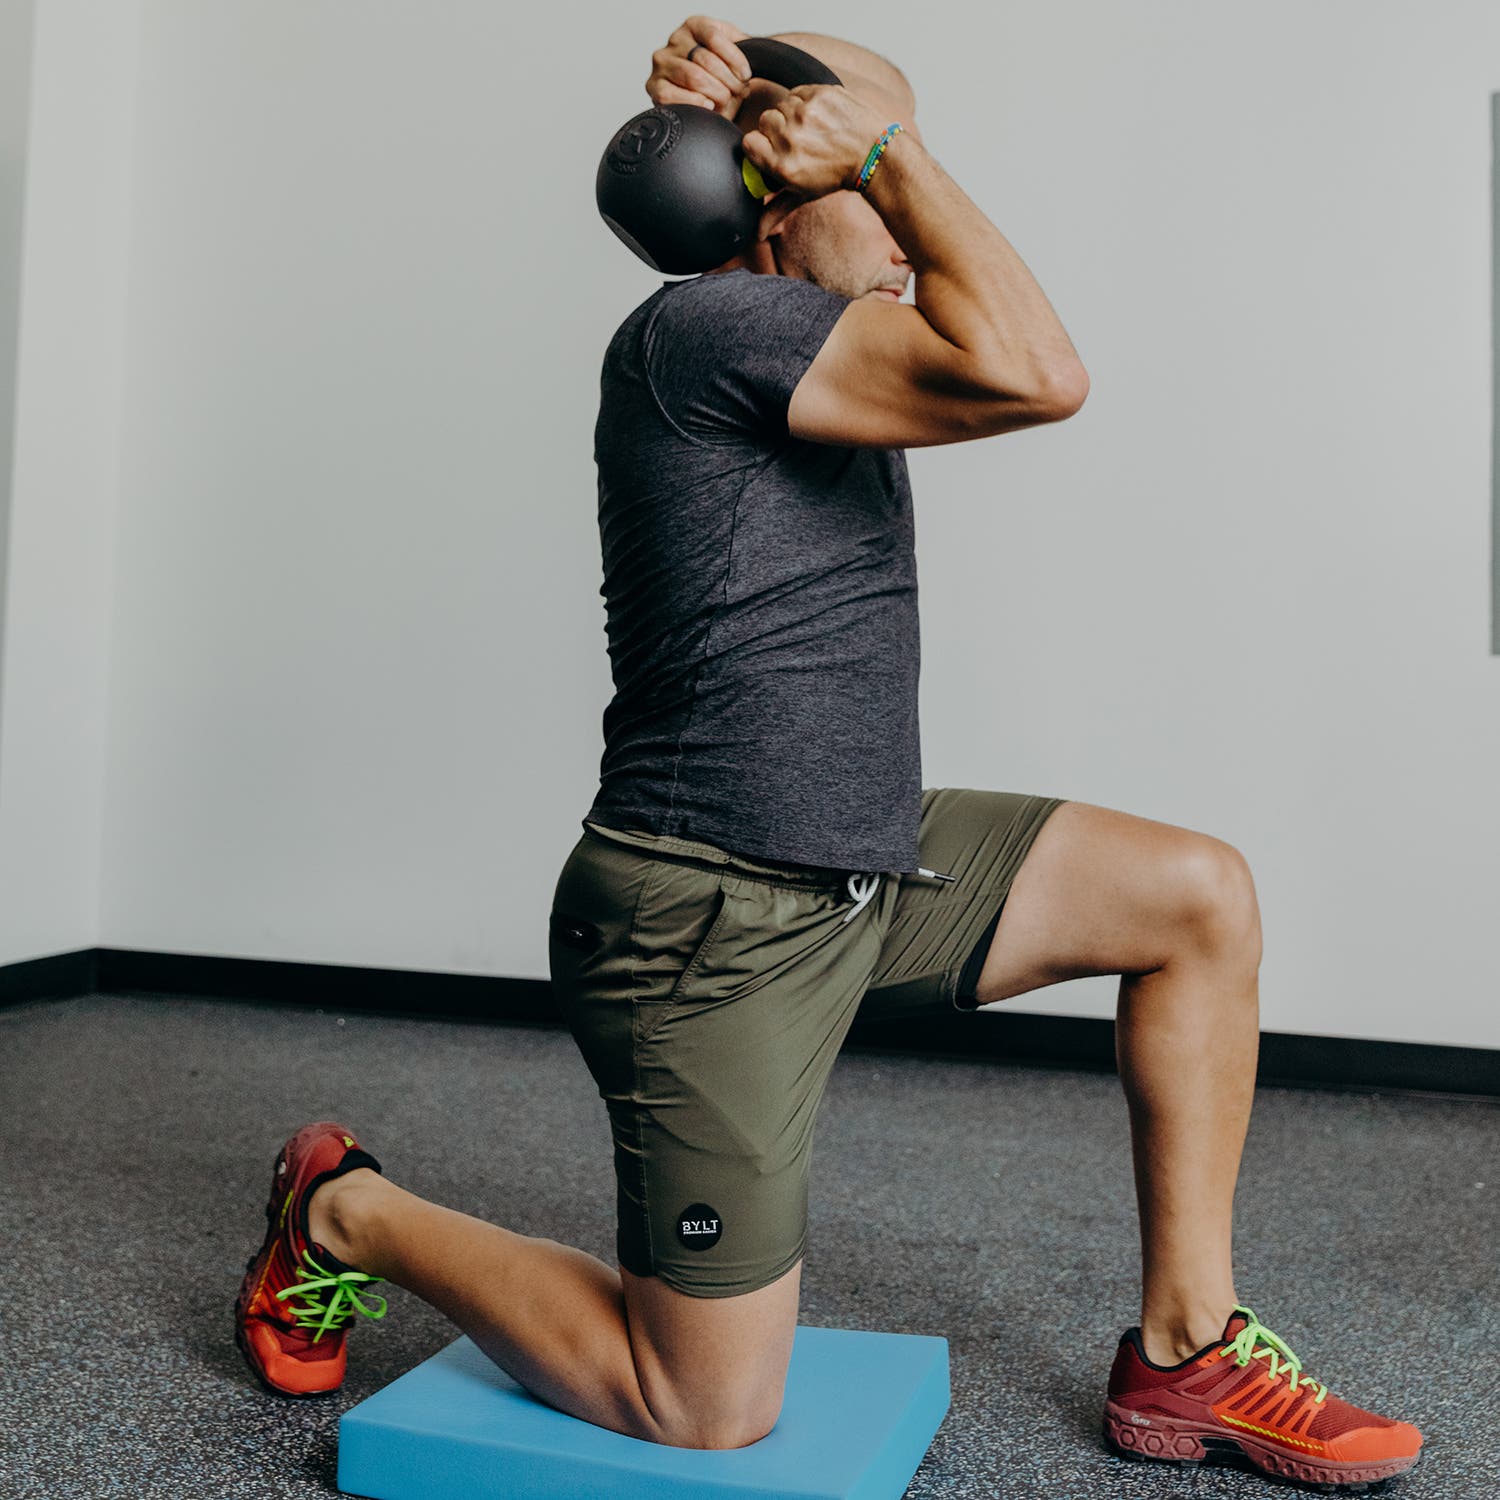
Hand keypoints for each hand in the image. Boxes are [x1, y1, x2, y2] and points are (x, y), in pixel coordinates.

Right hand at [646, 16, 752, 117]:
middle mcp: (675, 40)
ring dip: (714, 93)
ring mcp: (662, 63)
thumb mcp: (736, 55)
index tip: (746, 76)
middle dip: (727, 81)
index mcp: (694, 25)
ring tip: (725, 100)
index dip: (734, 59)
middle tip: (738, 93)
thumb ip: (746, 47)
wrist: (709, 98)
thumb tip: (767, 50)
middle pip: (704, 60)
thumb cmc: (724, 77)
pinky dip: (694, 102)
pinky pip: (672, 95)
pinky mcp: (654, 87)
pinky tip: (707, 106)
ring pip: (692, 77)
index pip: (714, 36)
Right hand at [741, 85, 890, 234]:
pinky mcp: (819, 94)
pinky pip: (798, 92)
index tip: (772, 149)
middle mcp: (791, 138)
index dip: (760, 145)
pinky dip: (806, 101)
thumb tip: (757, 234)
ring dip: (792, 114)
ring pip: (782, 104)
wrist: (874, 153)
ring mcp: (806, 113)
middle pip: (765, 121)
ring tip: (812, 128)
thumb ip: (776, 209)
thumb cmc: (837, 175)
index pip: (749, 143)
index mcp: (783, 165)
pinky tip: (820, 116)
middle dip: (778, 130)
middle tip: (798, 140)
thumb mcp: (804, 194)